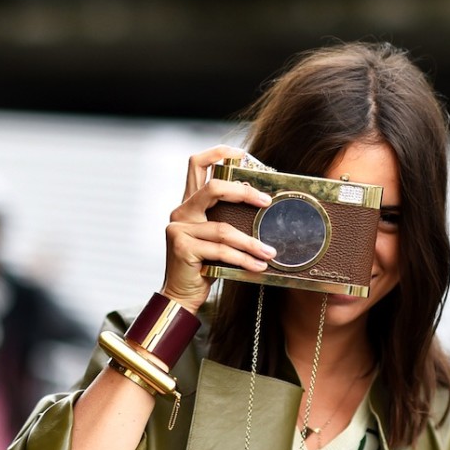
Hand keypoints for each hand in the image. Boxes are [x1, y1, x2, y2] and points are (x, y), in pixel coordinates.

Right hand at [161, 145, 275, 312]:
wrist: (181, 296)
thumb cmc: (204, 266)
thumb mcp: (216, 238)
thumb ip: (228, 220)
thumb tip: (262, 205)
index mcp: (189, 204)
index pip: (197, 164)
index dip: (218, 153)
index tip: (243, 155)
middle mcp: (181, 212)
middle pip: (213, 188)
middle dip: (243, 192)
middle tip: (266, 202)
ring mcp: (179, 229)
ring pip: (223, 229)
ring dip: (251, 242)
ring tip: (270, 252)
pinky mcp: (182, 247)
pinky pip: (221, 250)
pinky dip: (243, 259)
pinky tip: (258, 266)